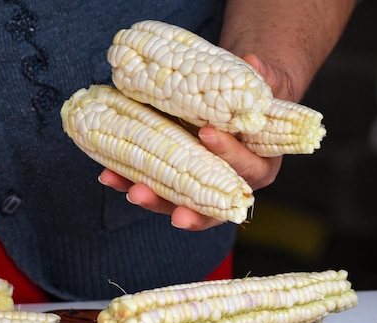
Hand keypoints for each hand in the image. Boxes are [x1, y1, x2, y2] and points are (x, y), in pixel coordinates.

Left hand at [99, 54, 284, 230]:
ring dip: (154, 199)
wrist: (234, 109)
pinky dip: (130, 181)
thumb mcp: (267, 88)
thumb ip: (264, 79)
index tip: (208, 134)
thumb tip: (251, 61)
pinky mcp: (173, 183)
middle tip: (170, 207)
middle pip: (210, 204)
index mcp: (259, 167)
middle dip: (189, 207)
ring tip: (134, 192)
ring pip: (177, 203)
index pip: (248, 168)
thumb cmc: (254, 103)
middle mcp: (228, 186)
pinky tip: (109, 175)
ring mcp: (198, 189)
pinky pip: (153, 188)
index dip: (230, 154)